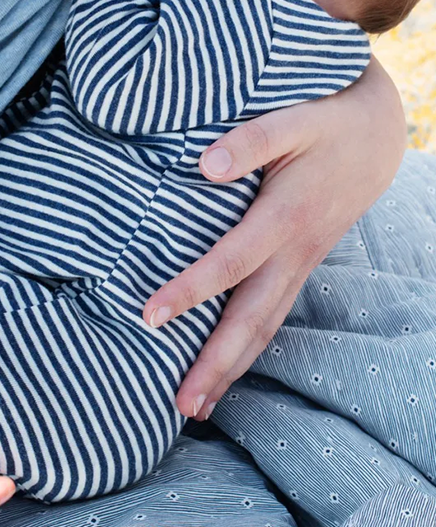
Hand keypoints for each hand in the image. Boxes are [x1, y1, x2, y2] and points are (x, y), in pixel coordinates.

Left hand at [142, 57, 405, 419]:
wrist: (376, 138)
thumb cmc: (326, 123)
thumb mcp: (293, 118)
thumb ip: (251, 140)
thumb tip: (206, 166)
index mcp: (286, 216)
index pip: (231, 262)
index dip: (190, 290)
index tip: (149, 316)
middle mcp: (295, 251)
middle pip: (252, 318)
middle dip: (214, 363)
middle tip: (179, 405)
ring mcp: (301, 264)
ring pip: (265, 327)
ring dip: (231, 368)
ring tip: (195, 408)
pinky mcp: (300, 267)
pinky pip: (274, 317)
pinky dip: (249, 349)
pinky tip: (226, 369)